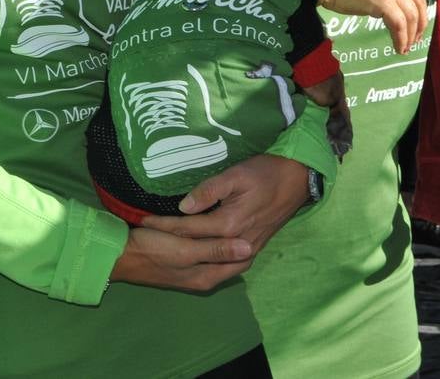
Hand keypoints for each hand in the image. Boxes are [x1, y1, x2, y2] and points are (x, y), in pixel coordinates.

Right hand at [109, 225, 252, 292]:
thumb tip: (249, 247)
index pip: (242, 261)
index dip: (249, 241)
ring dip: (221, 237)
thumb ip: (216, 250)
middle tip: (242, 213)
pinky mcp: (182, 263)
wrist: (118, 255)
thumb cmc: (153, 250)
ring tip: (229, 214)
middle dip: (236, 238)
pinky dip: (208, 238)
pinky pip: (204, 250)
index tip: (252, 219)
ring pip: (217, 253)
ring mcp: (192, 272)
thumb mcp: (186, 249)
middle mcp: (203, 278)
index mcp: (208, 277)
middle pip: (231, 258)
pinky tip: (208, 223)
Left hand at [143, 154, 308, 254]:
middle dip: (168, 246)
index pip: (187, 229)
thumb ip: (210, 190)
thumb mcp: (237, 174)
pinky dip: (208, 266)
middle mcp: (236, 243)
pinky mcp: (253, 249)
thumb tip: (183, 207)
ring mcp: (246, 249)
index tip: (141, 223)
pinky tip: (196, 264)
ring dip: (187, 261)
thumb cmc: (266, 172)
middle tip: (142, 244)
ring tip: (162, 259)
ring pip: (210, 264)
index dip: (163, 226)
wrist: (298, 180)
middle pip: (195, 249)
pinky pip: (226, 266)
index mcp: (229, 224)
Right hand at [317, 0, 428, 53]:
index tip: (419, 26)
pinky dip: (401, 39)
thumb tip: (400, 12)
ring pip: (411, 16)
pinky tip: (398, 48)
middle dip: (420, 26)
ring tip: (405, 48)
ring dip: (410, 36)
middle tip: (415, 41)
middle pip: (419, 5)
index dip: (422, 11)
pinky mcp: (383, 1)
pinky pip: (399, 24)